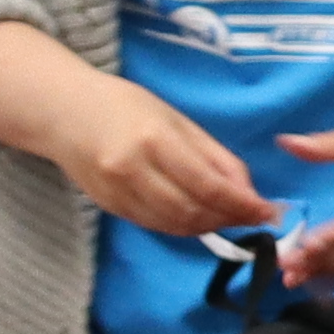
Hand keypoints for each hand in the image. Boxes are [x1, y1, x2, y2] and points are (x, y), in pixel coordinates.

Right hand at [43, 75, 270, 240]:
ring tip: (232, 217)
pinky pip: (156, 225)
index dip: (244, 205)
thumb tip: (249, 191)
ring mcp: (117, 193)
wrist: (62, 112)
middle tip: (255, 216)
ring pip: (175, 225)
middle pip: (193, 212)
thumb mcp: (177, 120)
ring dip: (210, 227)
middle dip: (231, 219)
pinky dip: (184, 227)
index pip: (209, 186)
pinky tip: (200, 218)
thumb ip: (214, 156)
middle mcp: (133, 171)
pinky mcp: (108, 207)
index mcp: (155, 141)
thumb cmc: (125, 106)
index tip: (270, 211)